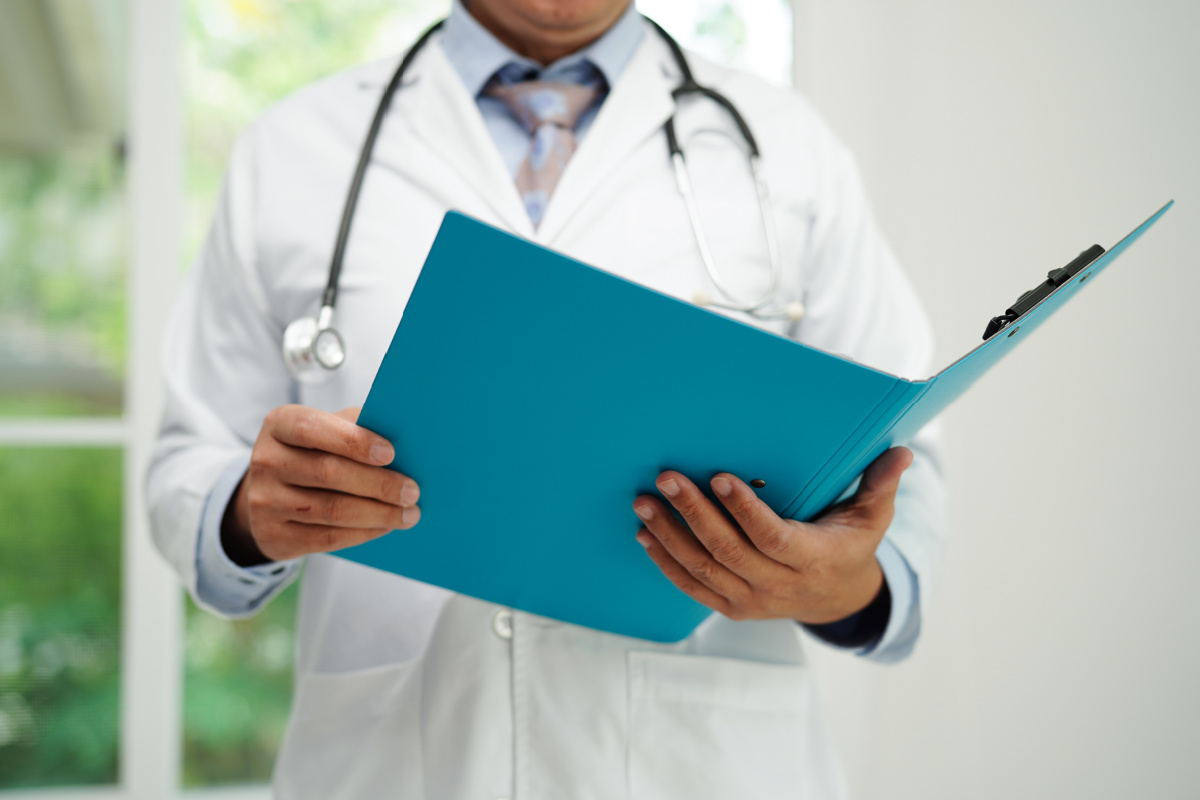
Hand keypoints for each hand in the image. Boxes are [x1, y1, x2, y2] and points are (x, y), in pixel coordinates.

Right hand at [223, 405, 419, 564]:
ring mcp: (265, 501)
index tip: (390, 453)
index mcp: (280, 425)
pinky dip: (364, 533)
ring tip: (408, 513)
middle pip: (328, 472)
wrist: (268, 494)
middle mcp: (266, 460)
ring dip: (379, 514)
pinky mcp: (273, 535)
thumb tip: (402, 438)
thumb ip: (356, 427)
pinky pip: (327, 538)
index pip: (313, 429)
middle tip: (411, 491)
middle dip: (378, 484)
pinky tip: (385, 527)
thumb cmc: (312, 453)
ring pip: (332, 510)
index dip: (353, 441)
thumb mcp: (327, 429)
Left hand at [632, 447, 912, 624]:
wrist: (837, 599)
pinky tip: (645, 534)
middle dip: (692, 513)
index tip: (720, 478)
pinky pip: (692, 587)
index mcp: (811, 559)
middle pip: (728, 550)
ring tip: (644, 503)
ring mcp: (751, 600)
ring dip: (669, 535)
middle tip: (666, 478)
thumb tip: (902, 452)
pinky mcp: (732, 607)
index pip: (772, 537)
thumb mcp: (872, 516)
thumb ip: (880, 484)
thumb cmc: (850, 544)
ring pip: (703, 569)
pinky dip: (665, 562)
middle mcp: (778, 585)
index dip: (745, 510)